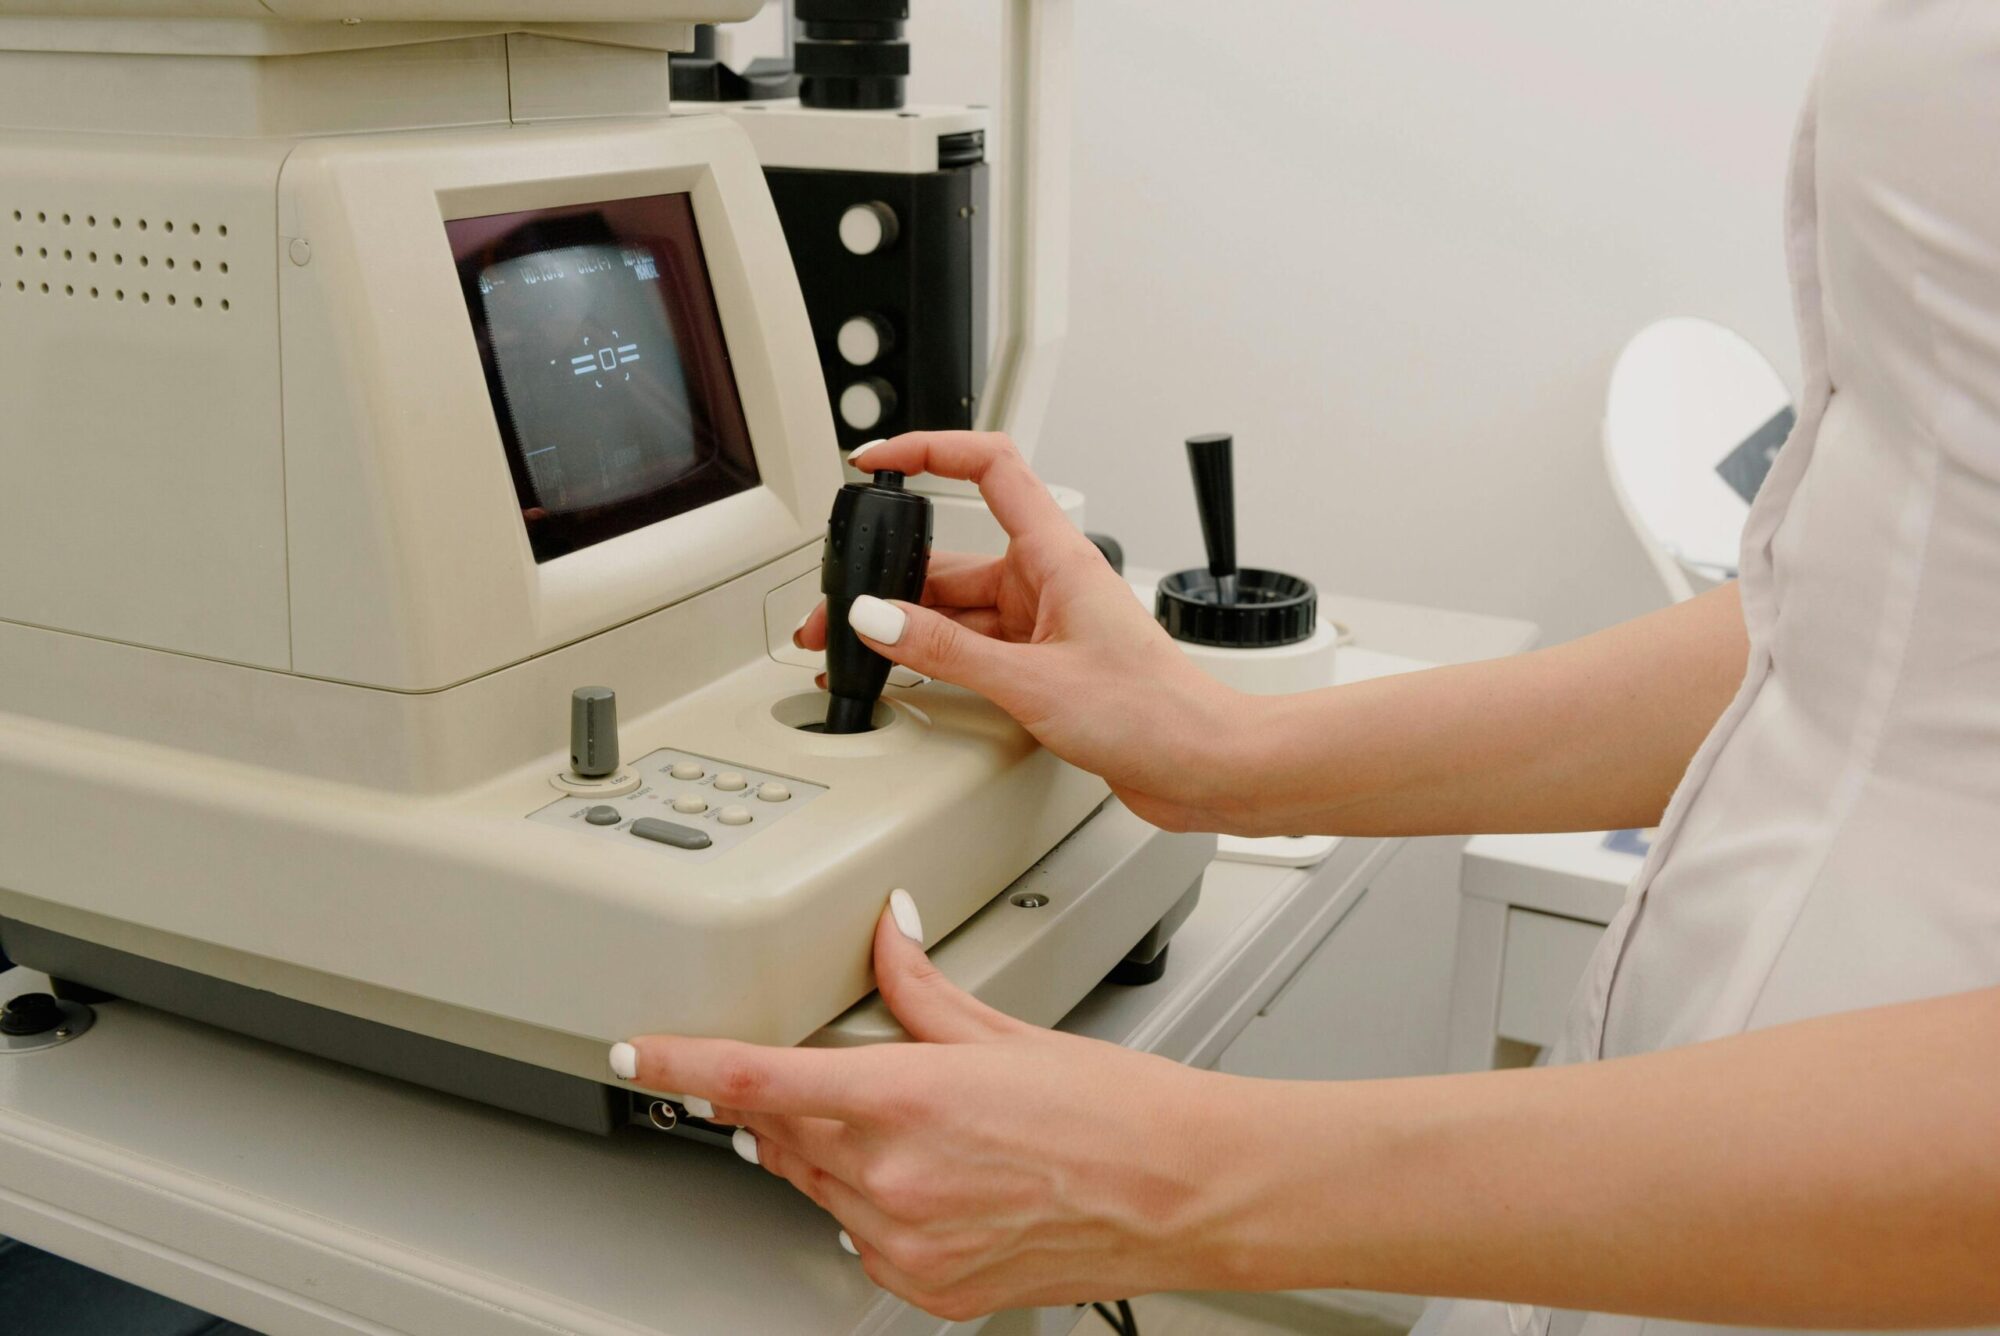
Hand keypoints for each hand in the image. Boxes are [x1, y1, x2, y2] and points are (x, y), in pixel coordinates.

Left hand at [620, 898, 1235, 1319]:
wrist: (1183, 1191)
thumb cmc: (1114, 1111)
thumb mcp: (1004, 1030)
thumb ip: (919, 985)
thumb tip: (887, 931)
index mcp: (906, 1101)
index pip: (754, 1079)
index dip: (680, 1065)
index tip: (637, 1053)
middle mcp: (894, 1180)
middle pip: (779, 1132)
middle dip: (776, 1101)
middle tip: (814, 1073)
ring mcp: (909, 1243)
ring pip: (816, 1187)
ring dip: (824, 1151)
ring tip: (894, 1124)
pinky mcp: (929, 1287)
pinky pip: (862, 1239)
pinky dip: (869, 1204)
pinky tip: (922, 1179)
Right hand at [799, 431, 1255, 831]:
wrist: (1203, 764)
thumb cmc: (1153, 712)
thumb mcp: (1032, 682)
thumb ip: (946, 651)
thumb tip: (879, 619)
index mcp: (1057, 556)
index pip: (990, 467)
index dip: (930, 450)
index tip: (877, 459)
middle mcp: (1049, 581)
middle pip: (953, 559)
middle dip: (892, 581)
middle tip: (840, 612)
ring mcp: (1045, 623)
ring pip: (958, 610)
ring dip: (908, 627)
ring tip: (856, 651)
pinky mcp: (1045, 665)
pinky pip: (975, 648)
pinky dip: (935, 659)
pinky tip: (902, 676)